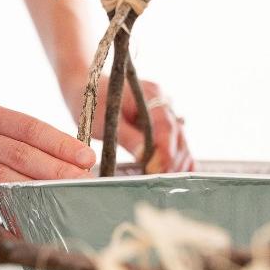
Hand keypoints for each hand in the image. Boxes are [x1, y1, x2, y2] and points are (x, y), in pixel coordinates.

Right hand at [0, 99, 94, 240]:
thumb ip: (17, 133)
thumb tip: (65, 155)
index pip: (28, 127)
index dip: (60, 144)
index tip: (87, 158)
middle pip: (16, 154)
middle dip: (53, 170)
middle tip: (81, 182)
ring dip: (29, 193)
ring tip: (57, 203)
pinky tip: (12, 234)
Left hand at [65, 77, 193, 173]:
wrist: (89, 88)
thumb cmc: (94, 103)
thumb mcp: (105, 121)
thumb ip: (127, 137)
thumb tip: (145, 157)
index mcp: (150, 94)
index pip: (166, 125)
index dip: (165, 150)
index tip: (156, 169)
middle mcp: (163, 102)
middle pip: (177, 135)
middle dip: (171, 161)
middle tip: (158, 179)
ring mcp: (166, 112)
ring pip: (181, 141)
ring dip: (176, 163)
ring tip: (164, 181)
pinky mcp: (163, 124)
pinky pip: (176, 143)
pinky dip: (178, 159)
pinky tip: (174, 174)